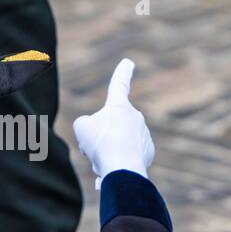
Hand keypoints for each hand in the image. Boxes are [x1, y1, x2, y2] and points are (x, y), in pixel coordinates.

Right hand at [72, 58, 154, 186]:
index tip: (129, 62)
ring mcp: (143, 134)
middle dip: (102, 137)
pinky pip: (128, 157)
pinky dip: (120, 163)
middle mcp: (135, 116)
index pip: (119, 84)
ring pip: (119, 143)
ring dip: (109, 151)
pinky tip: (115, 169)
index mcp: (119, 105)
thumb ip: (85, 124)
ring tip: (106, 161)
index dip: (122, 72)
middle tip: (96, 149)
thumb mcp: (82, 128)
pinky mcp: (148, 153)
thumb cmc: (101, 144)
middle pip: (112, 125)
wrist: (122, 169)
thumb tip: (94, 132)